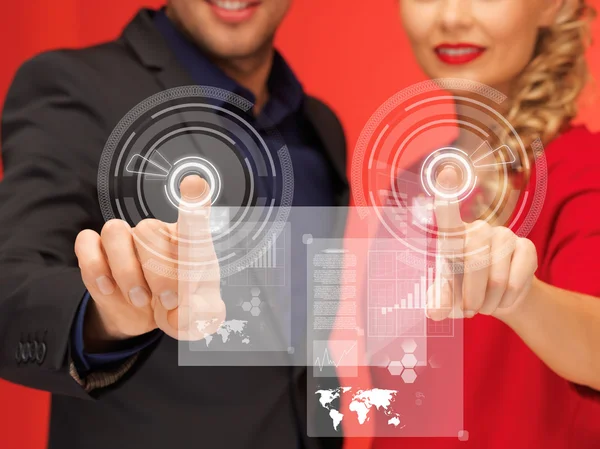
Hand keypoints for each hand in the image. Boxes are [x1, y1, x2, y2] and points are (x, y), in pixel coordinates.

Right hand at [75, 175, 224, 348]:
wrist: (146, 318)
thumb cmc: (178, 307)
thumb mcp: (198, 317)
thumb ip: (201, 315)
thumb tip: (185, 312)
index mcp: (189, 243)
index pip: (192, 216)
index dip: (193, 199)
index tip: (195, 184)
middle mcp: (157, 234)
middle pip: (149, 231)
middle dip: (158, 272)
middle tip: (168, 301)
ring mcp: (126, 240)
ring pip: (115, 231)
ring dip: (126, 270)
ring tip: (140, 299)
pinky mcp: (98, 251)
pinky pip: (86, 243)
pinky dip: (94, 267)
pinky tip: (108, 288)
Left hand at [426, 167, 537, 319]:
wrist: (496, 298)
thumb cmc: (463, 291)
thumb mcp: (447, 297)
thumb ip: (439, 301)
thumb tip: (434, 312)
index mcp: (453, 236)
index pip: (448, 213)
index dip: (447, 192)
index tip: (446, 171)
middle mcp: (479, 229)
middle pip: (473, 262)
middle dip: (470, 294)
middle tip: (469, 310)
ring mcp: (505, 236)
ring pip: (496, 277)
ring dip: (489, 301)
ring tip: (484, 304)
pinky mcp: (526, 248)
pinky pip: (516, 280)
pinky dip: (507, 299)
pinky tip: (503, 298)